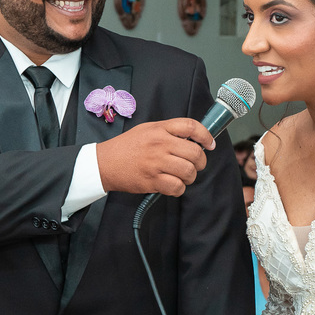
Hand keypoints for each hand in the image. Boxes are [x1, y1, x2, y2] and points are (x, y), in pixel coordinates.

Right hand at [96, 119, 214, 196]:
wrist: (104, 163)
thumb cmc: (127, 146)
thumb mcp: (147, 129)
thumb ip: (169, 131)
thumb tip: (193, 140)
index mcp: (159, 129)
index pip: (191, 127)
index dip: (206, 136)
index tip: (210, 144)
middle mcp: (159, 144)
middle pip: (194, 153)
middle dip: (201, 162)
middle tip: (196, 165)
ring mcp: (156, 163)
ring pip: (188, 171)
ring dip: (191, 177)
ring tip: (183, 176)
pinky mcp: (151, 180)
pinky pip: (177, 187)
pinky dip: (179, 188)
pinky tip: (173, 185)